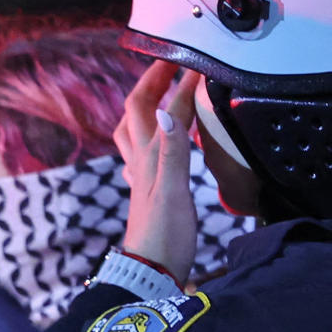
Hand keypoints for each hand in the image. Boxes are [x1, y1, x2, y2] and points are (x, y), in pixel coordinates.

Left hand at [113, 61, 202, 281]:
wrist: (150, 273)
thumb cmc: (163, 236)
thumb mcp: (172, 192)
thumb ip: (171, 152)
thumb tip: (166, 111)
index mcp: (148, 158)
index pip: (163, 109)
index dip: (178, 82)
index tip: (197, 59)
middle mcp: (140, 162)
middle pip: (136, 113)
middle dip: (150, 83)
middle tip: (169, 61)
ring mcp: (141, 176)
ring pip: (134, 132)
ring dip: (144, 106)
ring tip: (159, 90)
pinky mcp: (148, 190)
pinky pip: (146, 152)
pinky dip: (154, 134)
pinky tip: (160, 138)